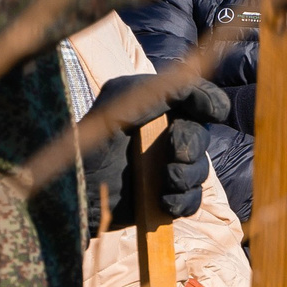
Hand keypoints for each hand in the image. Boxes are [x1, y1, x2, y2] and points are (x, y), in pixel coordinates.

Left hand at [84, 75, 229, 226]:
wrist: (72, 195)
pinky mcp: (163, 196)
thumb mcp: (119, 107)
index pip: (195, 97)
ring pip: (199, 168)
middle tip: (176, 155)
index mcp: (153, 107)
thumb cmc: (87, 146)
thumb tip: (195, 84)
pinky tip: (166, 202)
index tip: (214, 113)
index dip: (210, 102)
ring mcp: (163, 165)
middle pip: (200, 134)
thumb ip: (159, 92)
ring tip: (168, 182)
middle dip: (192, 145)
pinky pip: (191, 198)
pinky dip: (184, 201)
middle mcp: (162, 133)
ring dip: (188, 175)